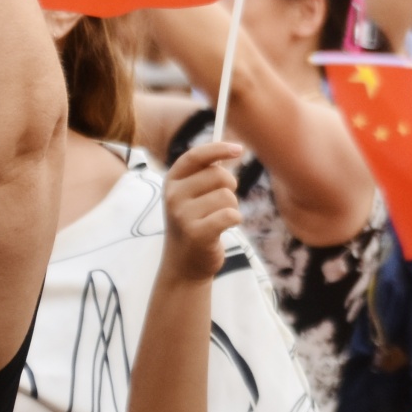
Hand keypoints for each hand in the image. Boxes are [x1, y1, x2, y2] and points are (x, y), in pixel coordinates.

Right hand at [161, 140, 245, 283]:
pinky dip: (234, 220)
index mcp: (172, 181)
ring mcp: (182, 215)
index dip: (218, 149)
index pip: (195, 156)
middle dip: (229, 188)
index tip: (239, 149)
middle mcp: (173, 196)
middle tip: (219, 204)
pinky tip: (222, 229)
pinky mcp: (196, 233)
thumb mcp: (191, 194)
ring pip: (228, 196)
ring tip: (215, 220)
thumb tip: (234, 147)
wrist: (184, 264)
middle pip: (220, 175)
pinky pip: (231, 214)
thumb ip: (206, 172)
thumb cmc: (194, 222)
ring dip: (231, 207)